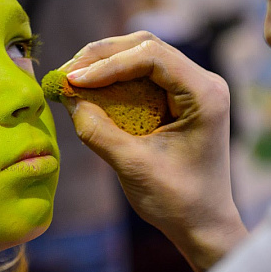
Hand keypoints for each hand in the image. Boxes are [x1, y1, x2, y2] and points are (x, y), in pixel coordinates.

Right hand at [61, 31, 247, 271]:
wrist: (202, 225)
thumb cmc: (178, 201)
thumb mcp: (133, 167)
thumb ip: (98, 131)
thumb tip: (68, 98)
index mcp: (204, 94)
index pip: (152, 56)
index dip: (109, 64)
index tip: (74, 80)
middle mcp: (203, 82)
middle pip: (146, 46)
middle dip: (102, 57)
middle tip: (65, 74)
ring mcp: (191, 88)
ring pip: (141, 56)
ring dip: (104, 64)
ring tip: (72, 79)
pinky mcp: (178, 99)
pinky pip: (142, 76)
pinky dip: (112, 79)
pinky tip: (88, 89)